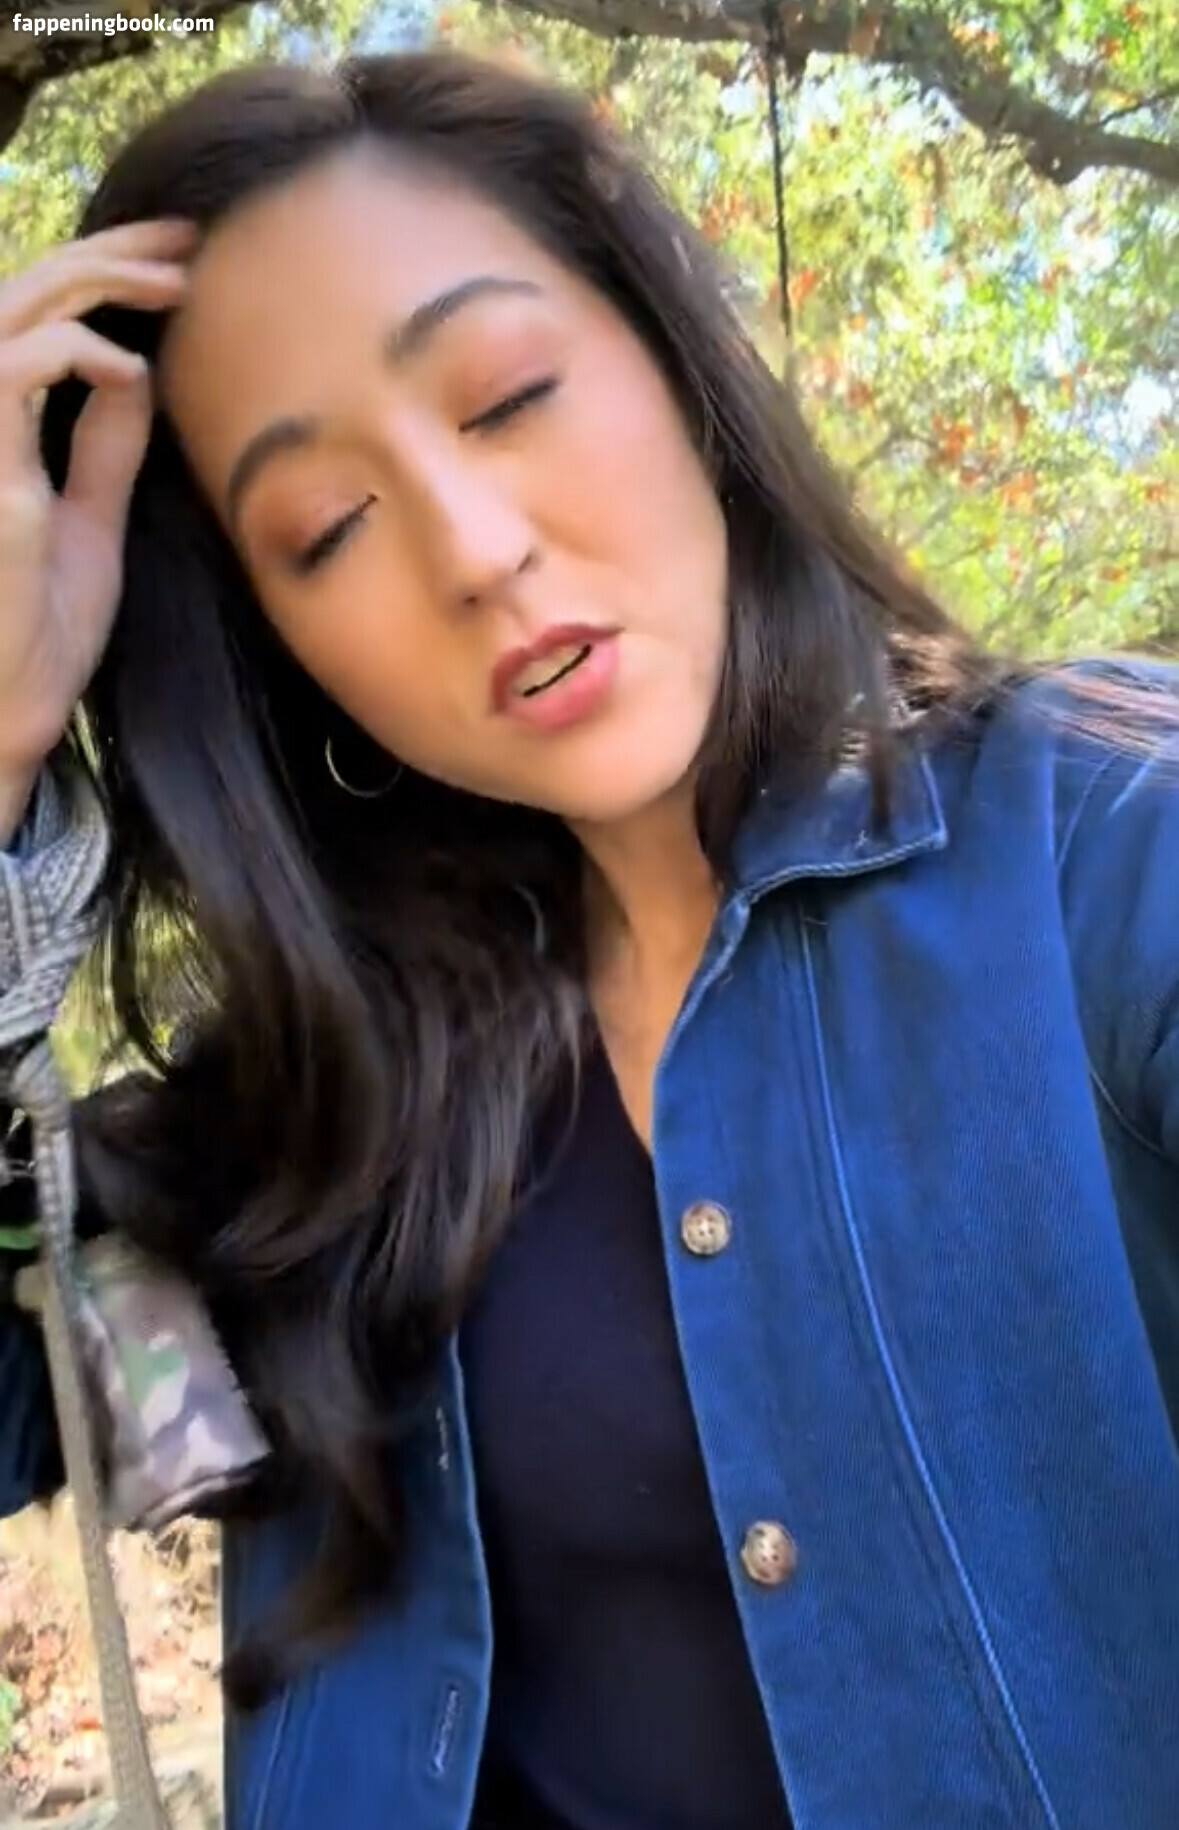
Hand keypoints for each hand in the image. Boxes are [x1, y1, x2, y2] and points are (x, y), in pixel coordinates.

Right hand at [0, 218, 195, 832]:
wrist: (21, 698)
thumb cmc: (47, 622)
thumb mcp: (94, 514)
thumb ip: (104, 443)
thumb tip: (134, 372)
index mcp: (4, 423)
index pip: (45, 315)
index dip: (107, 271)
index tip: (182, 256)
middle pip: (27, 287)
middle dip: (111, 252)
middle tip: (189, 242)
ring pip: (17, 307)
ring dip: (99, 282)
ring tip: (174, 287)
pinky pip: (19, 368)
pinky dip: (79, 352)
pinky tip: (130, 372)